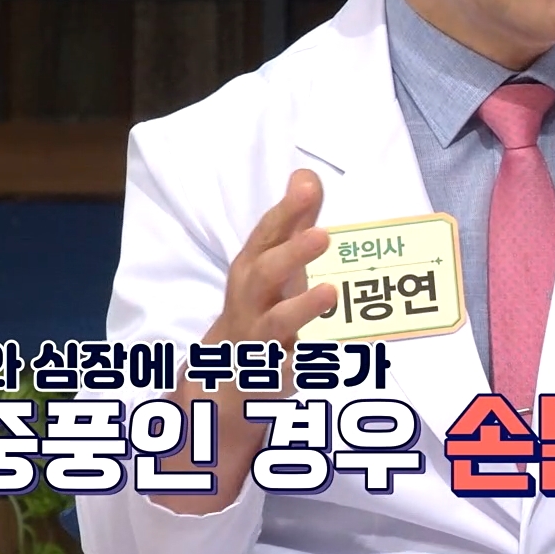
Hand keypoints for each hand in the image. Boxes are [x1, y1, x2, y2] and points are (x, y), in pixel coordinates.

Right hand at [153, 170, 337, 513]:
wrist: (224, 378)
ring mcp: (257, 339)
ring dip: (300, 307)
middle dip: (290, 253)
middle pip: (264, 274)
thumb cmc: (260, 306)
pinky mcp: (271, 375)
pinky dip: (304, 361)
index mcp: (252, 270)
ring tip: (330, 292)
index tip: (307, 185)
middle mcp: (249, 301)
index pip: (266, 236)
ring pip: (274, 323)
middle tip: (322, 235)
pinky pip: (286, 369)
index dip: (286, 211)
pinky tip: (327, 353)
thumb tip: (306, 174)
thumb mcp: (274, 264)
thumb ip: (294, 222)